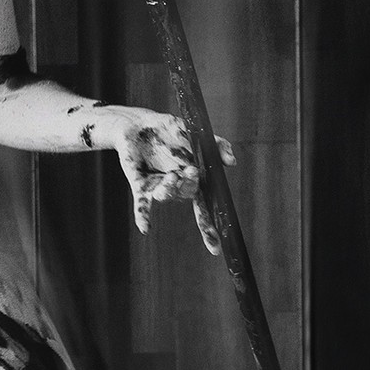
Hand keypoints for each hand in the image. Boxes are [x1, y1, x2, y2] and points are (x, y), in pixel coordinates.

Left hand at [112, 110, 235, 251]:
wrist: (138, 124)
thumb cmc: (168, 130)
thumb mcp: (195, 133)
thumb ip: (216, 145)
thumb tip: (231, 162)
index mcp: (193, 178)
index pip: (205, 206)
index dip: (210, 227)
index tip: (217, 245)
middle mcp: (177, 186)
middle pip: (188, 195)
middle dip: (190, 185)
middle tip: (191, 169)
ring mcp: (158, 187)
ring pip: (166, 196)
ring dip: (170, 189)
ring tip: (172, 175)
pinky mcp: (140, 185)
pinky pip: (142, 204)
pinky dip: (144, 216)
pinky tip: (146, 228)